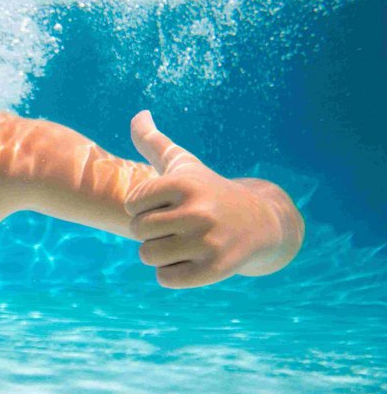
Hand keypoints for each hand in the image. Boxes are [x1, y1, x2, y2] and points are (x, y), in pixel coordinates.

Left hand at [124, 111, 280, 289]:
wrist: (261, 223)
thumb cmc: (210, 191)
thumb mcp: (185, 164)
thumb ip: (155, 142)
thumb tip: (138, 115)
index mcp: (185, 184)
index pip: (132, 203)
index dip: (143, 207)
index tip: (164, 204)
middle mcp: (198, 212)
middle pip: (138, 231)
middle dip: (150, 230)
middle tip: (173, 225)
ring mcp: (208, 242)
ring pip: (148, 255)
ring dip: (159, 252)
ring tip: (181, 241)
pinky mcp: (215, 269)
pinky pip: (166, 278)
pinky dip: (171, 273)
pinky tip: (189, 260)